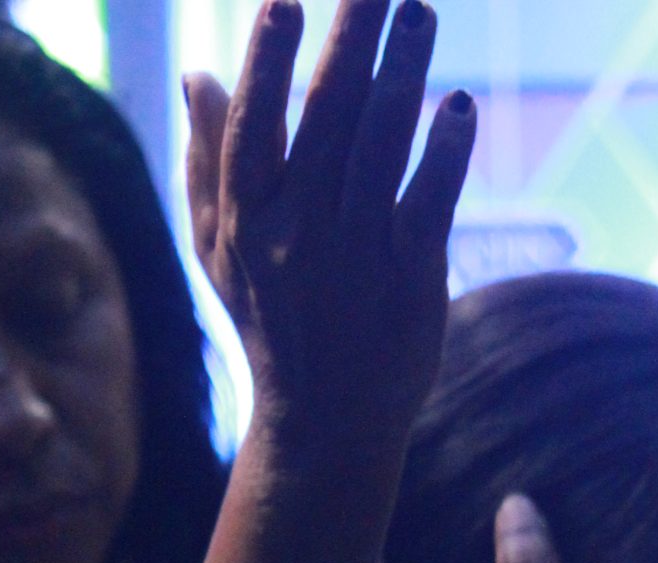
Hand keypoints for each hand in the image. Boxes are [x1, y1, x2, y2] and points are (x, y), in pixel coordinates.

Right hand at [184, 0, 474, 462]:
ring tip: (419, 12)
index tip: (285, 0)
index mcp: (248, 216)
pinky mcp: (411, 281)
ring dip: (403, 72)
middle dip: (351, 39)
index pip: (255, 124)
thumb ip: (209, 161)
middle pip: (327, 116)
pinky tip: (458, 107)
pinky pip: (430, 203)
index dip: (269, 60)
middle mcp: (299, 230)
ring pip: (380, 145)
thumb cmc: (272, 325)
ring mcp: (356, 255)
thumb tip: (199, 71)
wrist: (326, 426)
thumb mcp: (220, 249)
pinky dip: (445, 153)